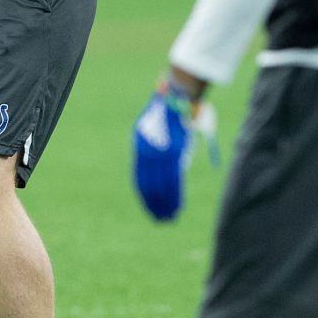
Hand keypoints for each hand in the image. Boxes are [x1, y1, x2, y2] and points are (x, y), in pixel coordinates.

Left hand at [132, 80, 216, 221]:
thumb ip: (157, 154)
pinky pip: (174, 181)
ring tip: (169, 219)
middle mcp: (147, 154)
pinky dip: (176, 196)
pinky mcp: (175, 153)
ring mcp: (160, 154)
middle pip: (150, 187)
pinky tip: (177, 208)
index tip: (151, 210)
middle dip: (155, 205)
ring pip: (162, 187)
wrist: (175, 97)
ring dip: (166, 205)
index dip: (146, 197)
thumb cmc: (167, 114)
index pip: (140, 180)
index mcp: (140, 149)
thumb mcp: (155, 133)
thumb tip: (163, 176)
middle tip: (161, 220)